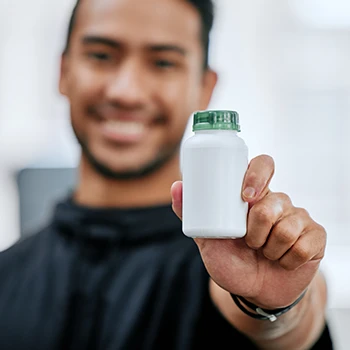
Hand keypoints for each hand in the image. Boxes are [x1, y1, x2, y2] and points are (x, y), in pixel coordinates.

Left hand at [171, 155, 326, 308]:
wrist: (254, 291)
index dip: (258, 174)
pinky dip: (287, 261)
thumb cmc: (231, 260)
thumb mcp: (207, 238)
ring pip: (287, 227)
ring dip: (270, 249)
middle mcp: (278, 201)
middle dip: (256, 230)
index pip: (263, 165)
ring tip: (263, 253)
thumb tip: (177, 185)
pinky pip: (303, 246)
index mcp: (254, 195)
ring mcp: (299, 218)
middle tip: (249, 243)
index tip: (245, 197)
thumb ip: (192, 214)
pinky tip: (281, 262)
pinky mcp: (315, 237)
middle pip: (274, 201)